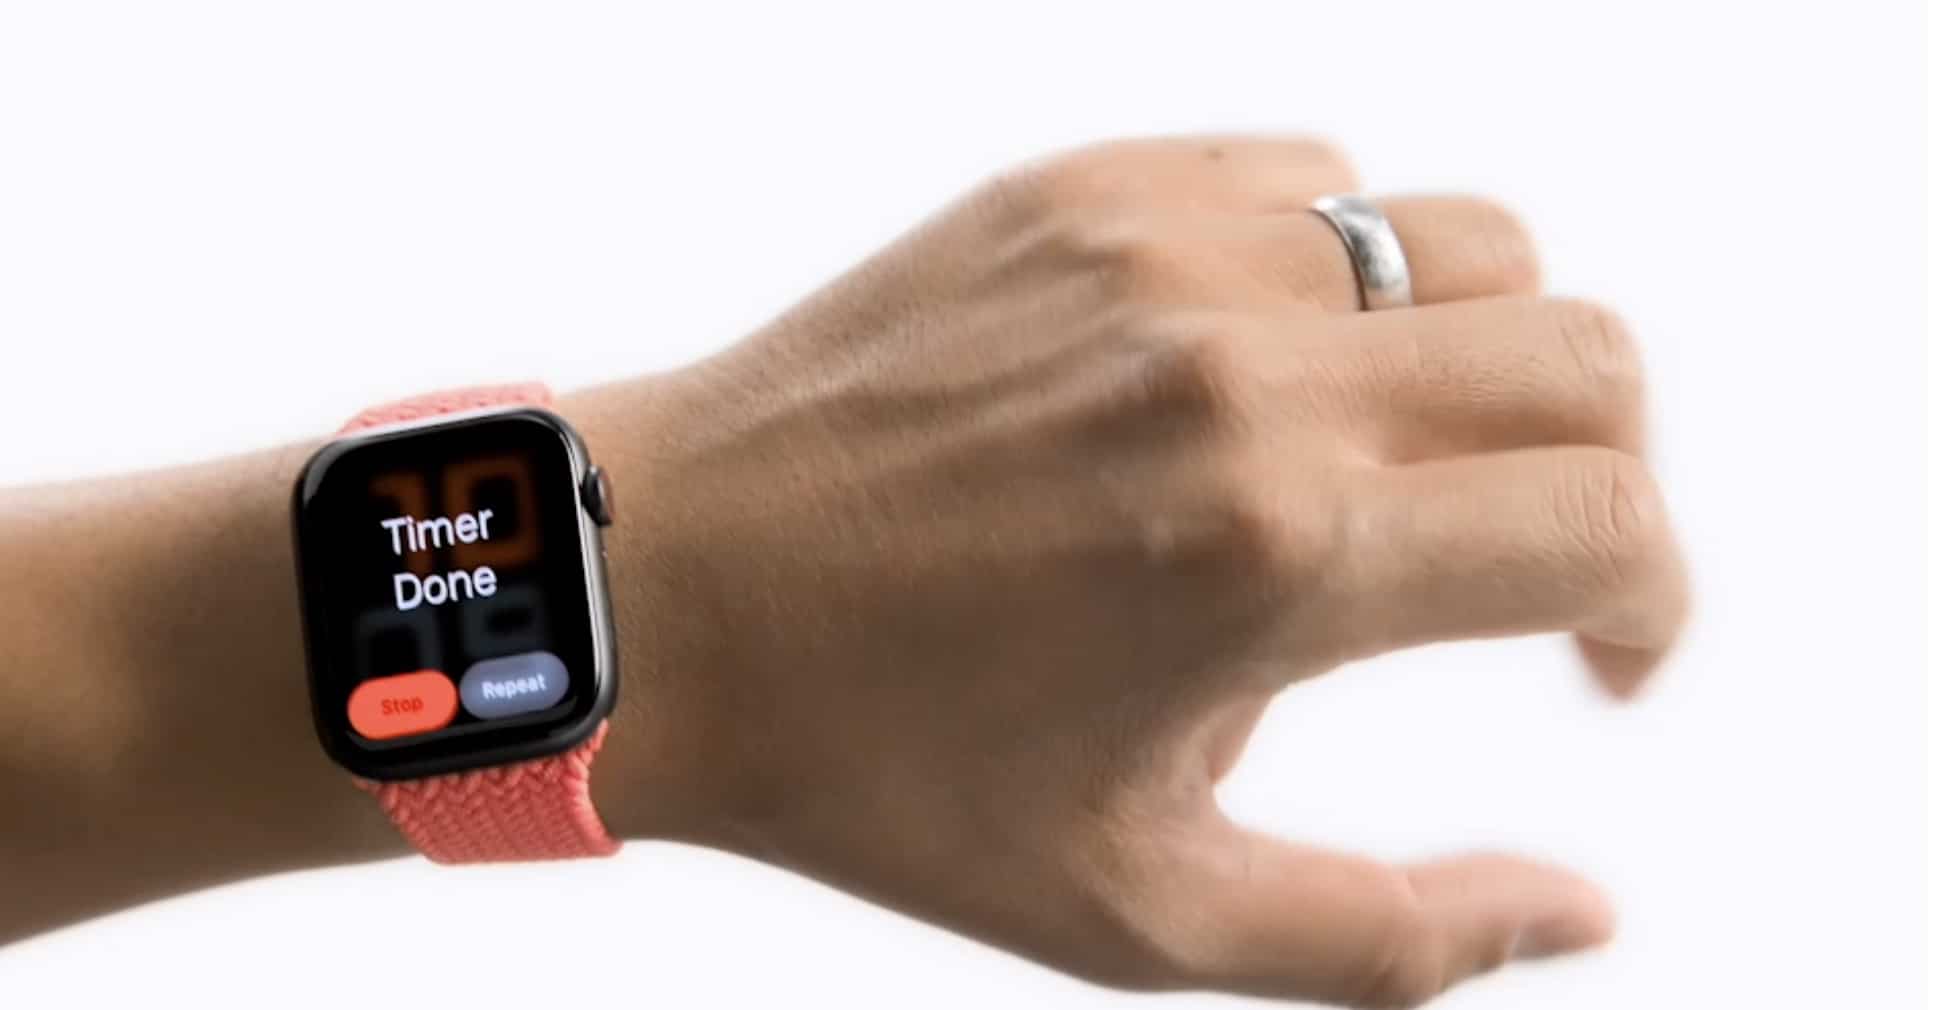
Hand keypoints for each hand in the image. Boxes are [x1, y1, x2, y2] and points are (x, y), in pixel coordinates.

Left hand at [587, 135, 1688, 1006]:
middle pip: (1586, 354)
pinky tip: (1260, 367)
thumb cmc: (881, 768)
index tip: (1594, 654)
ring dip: (1484, 358)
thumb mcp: (1139, 910)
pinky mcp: (1082, 188)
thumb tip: (1581, 908)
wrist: (673, 597)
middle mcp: (1238, 372)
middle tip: (1518, 558)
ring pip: (1466, 242)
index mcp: (1274, 554)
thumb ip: (1393, 936)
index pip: (1607, 520)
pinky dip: (1340, 269)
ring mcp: (1157, 254)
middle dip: (1605, 475)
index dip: (1651, 603)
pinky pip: (1308, 175)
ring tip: (1387, 455)